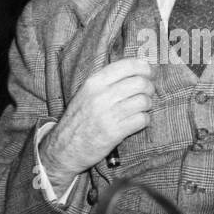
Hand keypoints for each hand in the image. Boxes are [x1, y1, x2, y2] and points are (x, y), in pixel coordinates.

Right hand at [39, 58, 153, 186]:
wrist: (64, 147)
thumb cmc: (79, 119)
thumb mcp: (86, 93)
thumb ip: (107, 81)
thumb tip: (137, 69)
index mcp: (94, 82)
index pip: (128, 65)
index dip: (144, 68)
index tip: (148, 73)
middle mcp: (101, 95)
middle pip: (140, 83)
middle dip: (149, 88)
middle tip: (147, 94)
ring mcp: (108, 114)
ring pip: (144, 101)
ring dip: (147, 105)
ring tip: (141, 109)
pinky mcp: (115, 132)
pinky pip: (142, 119)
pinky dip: (145, 120)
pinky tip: (138, 121)